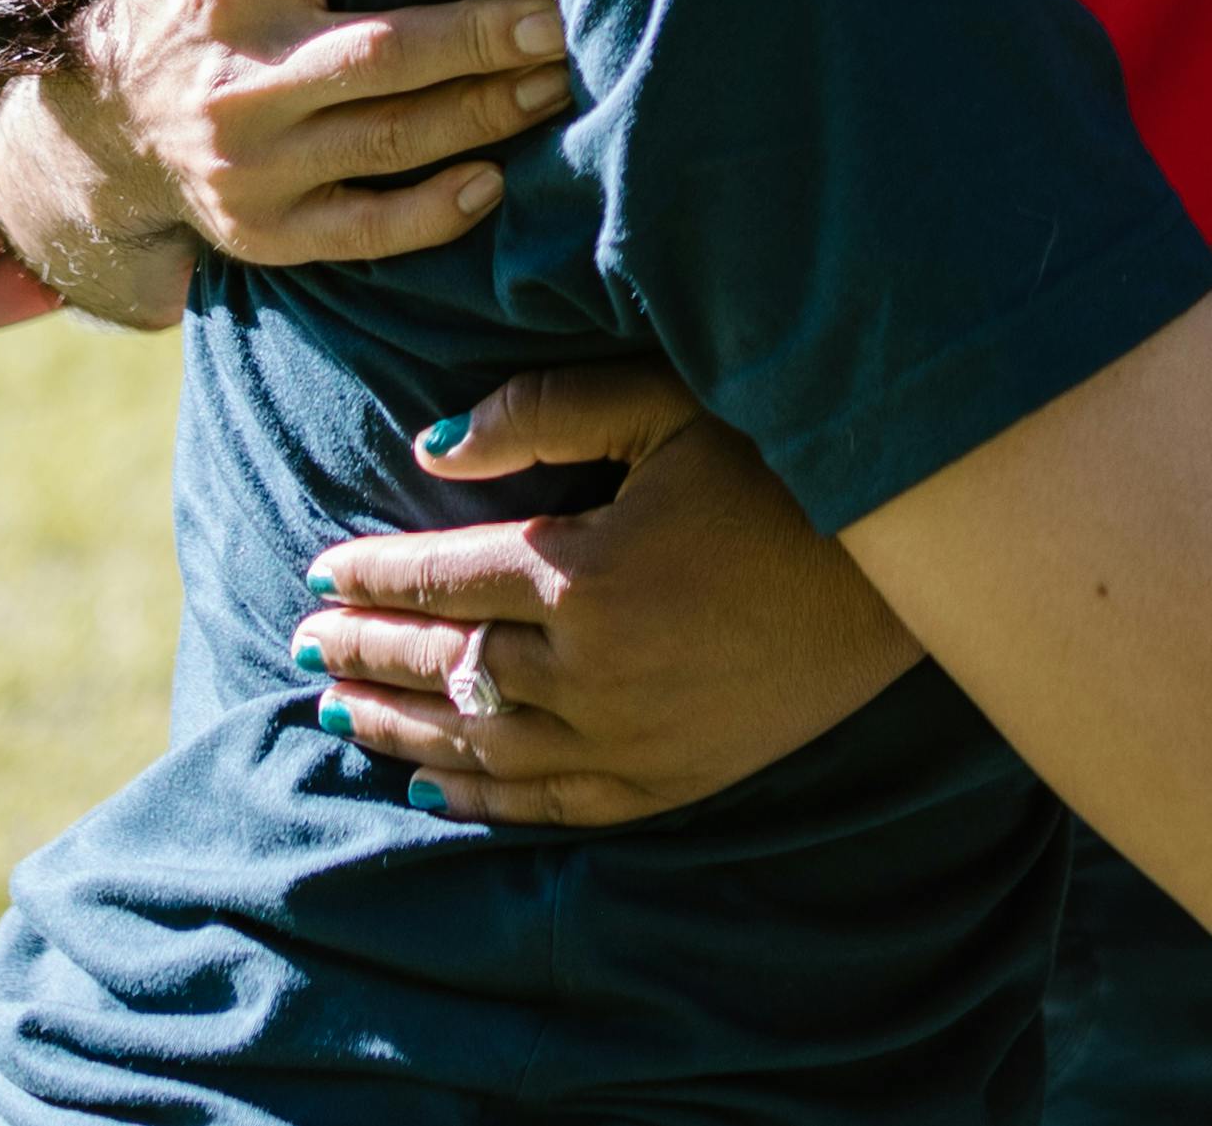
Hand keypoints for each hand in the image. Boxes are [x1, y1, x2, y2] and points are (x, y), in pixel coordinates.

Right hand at [60, 0, 557, 267]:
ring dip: (485, 112)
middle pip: (377, 51)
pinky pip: (366, 230)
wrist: (109, 133)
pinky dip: (432, 211)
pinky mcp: (269, 231)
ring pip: (389, 138)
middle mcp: (239, 70)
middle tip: (561, 15)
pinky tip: (496, 180)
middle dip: (477, 34)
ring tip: (562, 80)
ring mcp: (252, 160)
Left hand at [289, 363, 922, 827]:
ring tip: (339, 706)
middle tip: (305, 641)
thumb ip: (543, 412)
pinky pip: (549, 804)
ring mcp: (628, 738)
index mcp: (581, 572)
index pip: (439, 577)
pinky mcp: (669, 781)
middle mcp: (589, 671)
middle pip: (446, 663)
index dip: (370, 575)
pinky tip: (432, 789)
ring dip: (401, 725)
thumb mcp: (667, 406)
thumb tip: (431, 447)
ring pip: (480, 743)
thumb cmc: (785, 463)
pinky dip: (481, 799)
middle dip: (367, 649)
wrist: (906, 568)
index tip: (318, 572)